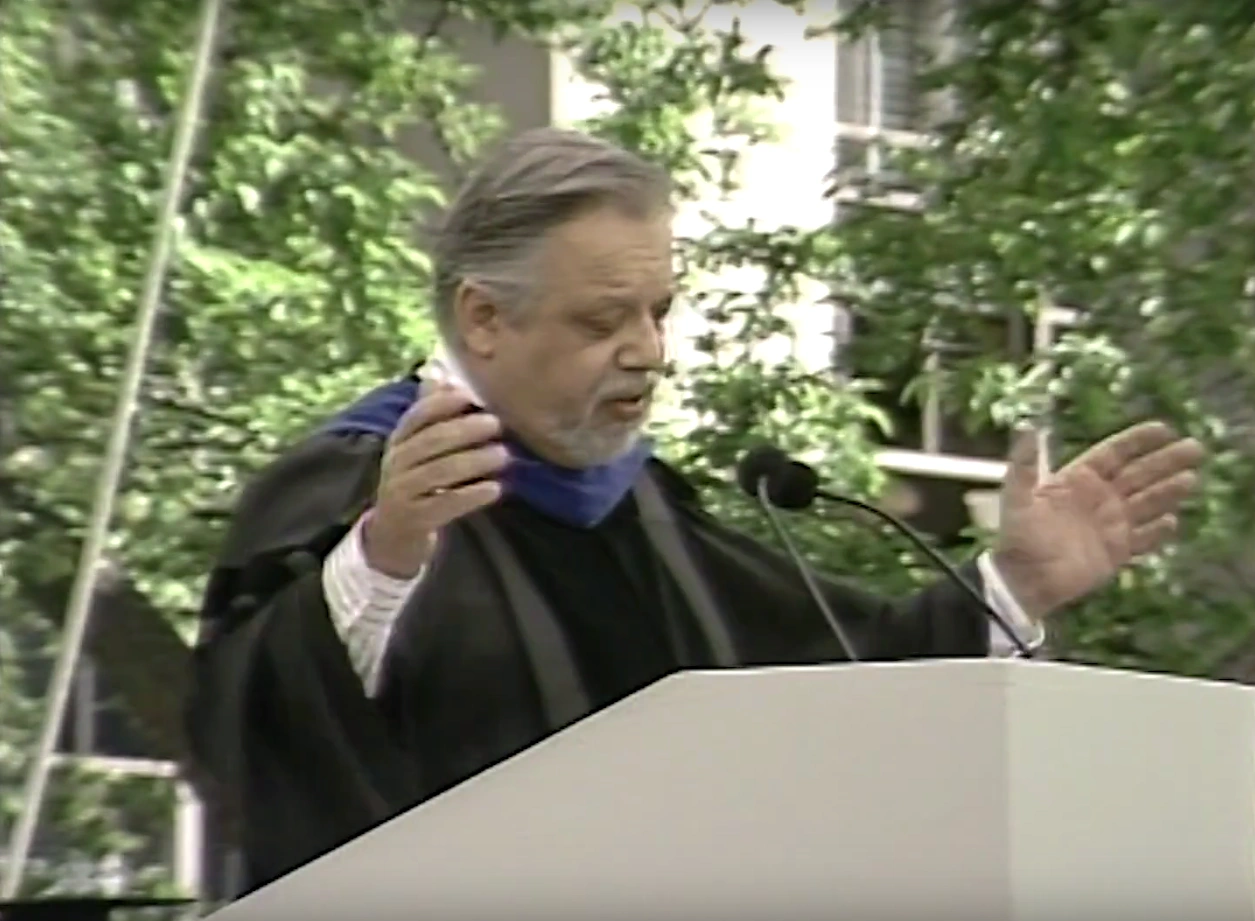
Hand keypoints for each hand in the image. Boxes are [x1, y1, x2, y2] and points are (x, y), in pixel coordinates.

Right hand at [362, 384, 508, 578]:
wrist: (393, 534)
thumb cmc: (415, 480)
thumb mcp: (417, 446)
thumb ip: (431, 411)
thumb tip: (441, 368)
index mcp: (400, 439)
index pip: (419, 415)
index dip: (444, 403)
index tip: (472, 395)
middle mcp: (397, 462)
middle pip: (431, 441)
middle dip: (465, 430)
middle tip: (497, 424)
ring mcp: (403, 491)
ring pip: (439, 472)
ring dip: (474, 461)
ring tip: (504, 455)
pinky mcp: (415, 519)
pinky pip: (444, 504)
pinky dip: (471, 496)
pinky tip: (495, 489)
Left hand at [992, 422, 1204, 619]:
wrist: (1024, 580)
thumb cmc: (1019, 536)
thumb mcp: (1017, 496)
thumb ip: (1024, 463)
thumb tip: (1026, 425)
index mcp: (1078, 480)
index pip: (1114, 454)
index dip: (1138, 440)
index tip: (1164, 428)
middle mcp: (1099, 499)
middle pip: (1139, 474)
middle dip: (1166, 461)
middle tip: (1195, 448)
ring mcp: (1110, 525)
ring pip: (1147, 503)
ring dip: (1168, 492)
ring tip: (1190, 480)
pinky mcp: (1116, 552)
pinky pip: (1143, 539)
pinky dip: (1157, 532)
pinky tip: (1172, 521)